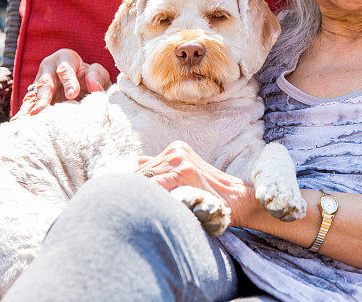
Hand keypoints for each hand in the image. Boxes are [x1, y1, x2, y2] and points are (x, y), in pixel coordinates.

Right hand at [12, 49, 110, 119]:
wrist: (83, 86)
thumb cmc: (91, 77)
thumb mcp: (98, 73)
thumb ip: (96, 77)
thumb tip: (94, 87)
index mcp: (65, 58)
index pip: (65, 69)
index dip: (68, 81)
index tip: (72, 94)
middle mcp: (48, 68)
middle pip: (45, 83)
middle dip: (42, 97)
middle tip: (39, 111)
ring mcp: (38, 83)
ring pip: (32, 95)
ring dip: (27, 108)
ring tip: (21, 121)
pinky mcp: (34, 97)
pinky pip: (28, 106)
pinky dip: (23, 115)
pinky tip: (18, 124)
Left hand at [135, 140, 260, 228]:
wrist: (236, 198)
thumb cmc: (209, 192)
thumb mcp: (185, 174)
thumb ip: (162, 167)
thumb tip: (137, 162)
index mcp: (175, 149)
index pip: (142, 170)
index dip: (132, 188)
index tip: (125, 201)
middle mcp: (175, 150)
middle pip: (140, 175)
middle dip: (135, 193)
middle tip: (129, 210)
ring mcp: (180, 159)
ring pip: (145, 180)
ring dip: (140, 198)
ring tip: (138, 212)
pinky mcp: (184, 170)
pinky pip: (155, 185)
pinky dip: (150, 198)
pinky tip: (151, 209)